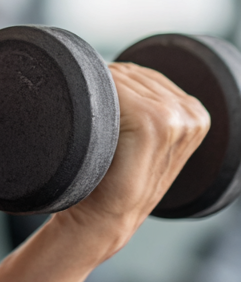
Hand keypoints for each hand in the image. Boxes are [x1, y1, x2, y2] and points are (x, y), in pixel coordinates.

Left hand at [57, 61, 209, 256]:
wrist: (105, 215)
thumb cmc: (114, 174)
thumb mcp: (141, 135)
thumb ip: (143, 101)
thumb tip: (111, 67)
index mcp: (193, 112)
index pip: (136, 73)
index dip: (107, 86)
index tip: (95, 112)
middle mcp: (190, 112)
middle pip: (127, 72)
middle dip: (100, 88)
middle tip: (87, 121)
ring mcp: (175, 117)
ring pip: (116, 78)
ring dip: (94, 93)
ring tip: (89, 126)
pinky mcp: (155, 122)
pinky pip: (110, 88)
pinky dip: (92, 100)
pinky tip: (89, 125)